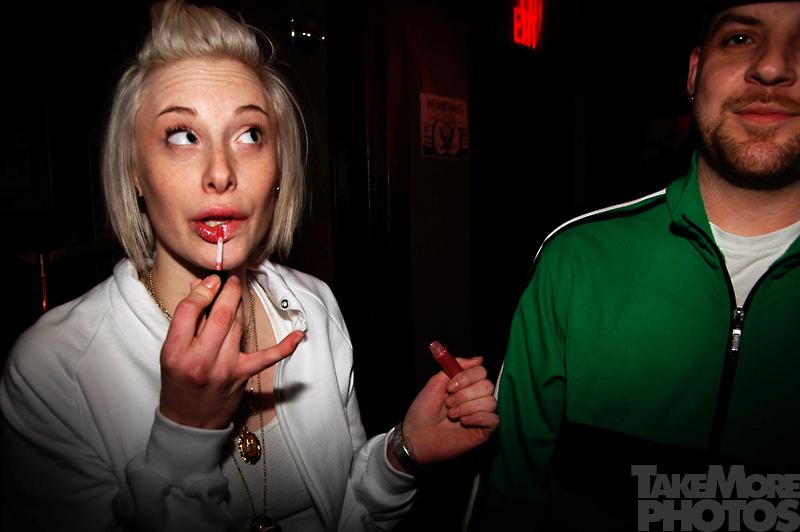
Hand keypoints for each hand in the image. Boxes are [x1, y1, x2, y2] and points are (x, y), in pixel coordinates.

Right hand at [158, 274, 303, 428]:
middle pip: (220, 315)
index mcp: (175, 352)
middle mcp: (200, 360)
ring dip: (240, 307)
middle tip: (231, 279)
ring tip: (237, 295)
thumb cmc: (179, 382)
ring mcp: (224, 369)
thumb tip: (201, 286)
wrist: (189, 422)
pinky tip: (299, 334)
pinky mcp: (242, 376)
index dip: (203, 290)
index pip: (189, 310)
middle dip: (229, 292)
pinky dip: (285, 347)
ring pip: (238, 326)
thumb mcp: (172, 351)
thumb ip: (186, 320)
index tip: (212, 280)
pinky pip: (267, 358)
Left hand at [399, 355, 498, 465]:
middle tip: (448, 403)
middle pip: (487, 386)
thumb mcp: (435, 383)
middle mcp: (475, 397)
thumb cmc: (422, 412)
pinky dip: (478, 418)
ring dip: (468, 407)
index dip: (467, 377)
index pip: (481, 371)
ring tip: (452, 415)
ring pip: (491, 402)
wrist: (417, 437)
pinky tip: (464, 423)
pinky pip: (494, 419)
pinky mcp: (484, 431)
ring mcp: (480, 414)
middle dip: (465, 395)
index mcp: (465, 385)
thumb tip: (478, 358)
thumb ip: (455, 366)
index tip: (450, 387)